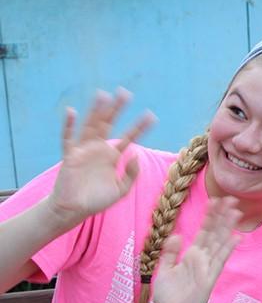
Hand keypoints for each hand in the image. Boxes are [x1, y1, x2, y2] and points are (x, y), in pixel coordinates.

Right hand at [48, 89, 154, 226]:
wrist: (75, 210)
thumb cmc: (97, 200)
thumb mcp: (121, 190)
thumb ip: (131, 174)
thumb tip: (135, 154)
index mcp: (112, 155)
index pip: (128, 137)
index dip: (139, 127)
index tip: (151, 116)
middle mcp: (98, 149)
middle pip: (109, 124)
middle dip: (117, 109)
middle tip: (125, 92)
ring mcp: (84, 150)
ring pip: (91, 126)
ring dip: (96, 111)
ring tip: (103, 94)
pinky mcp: (70, 156)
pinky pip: (68, 139)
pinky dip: (68, 126)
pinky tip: (71, 112)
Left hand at [152, 197, 242, 302]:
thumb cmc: (170, 296)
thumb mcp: (165, 270)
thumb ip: (170, 252)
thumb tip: (177, 235)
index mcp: (191, 255)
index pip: (203, 231)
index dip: (209, 216)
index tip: (214, 201)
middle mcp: (202, 258)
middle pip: (215, 232)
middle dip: (222, 216)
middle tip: (231, 199)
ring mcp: (207, 267)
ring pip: (219, 242)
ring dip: (228, 227)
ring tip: (236, 212)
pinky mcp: (209, 278)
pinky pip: (220, 260)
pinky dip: (228, 248)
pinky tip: (236, 237)